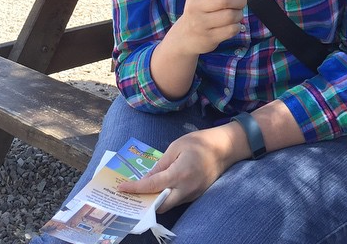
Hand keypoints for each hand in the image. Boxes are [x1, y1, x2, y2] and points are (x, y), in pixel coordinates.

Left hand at [117, 125, 238, 212]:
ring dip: (155, 201)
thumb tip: (148, 178)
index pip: (153, 186)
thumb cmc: (199, 142)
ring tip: (142, 192)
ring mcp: (192, 194)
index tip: (122, 188)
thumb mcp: (176, 146)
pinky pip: (178, 200)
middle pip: (161, 205)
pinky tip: (159, 189)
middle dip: (145, 203)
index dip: (136, 188)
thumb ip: (161, 164)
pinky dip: (166, 197)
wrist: (224, 148)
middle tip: (131, 195)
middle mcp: (186, 189)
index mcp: (179, 173)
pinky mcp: (196, 194)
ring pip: (170, 204)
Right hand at [172, 0, 247, 55]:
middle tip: (241, 1)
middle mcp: (195, 5)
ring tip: (235, 14)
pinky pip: (232, 30)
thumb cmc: (200, 10)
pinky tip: (230, 25)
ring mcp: (201, 22)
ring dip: (239, 14)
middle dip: (239, 0)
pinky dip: (236, 26)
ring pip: (231, 16)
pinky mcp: (209, 37)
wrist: (185, 36)